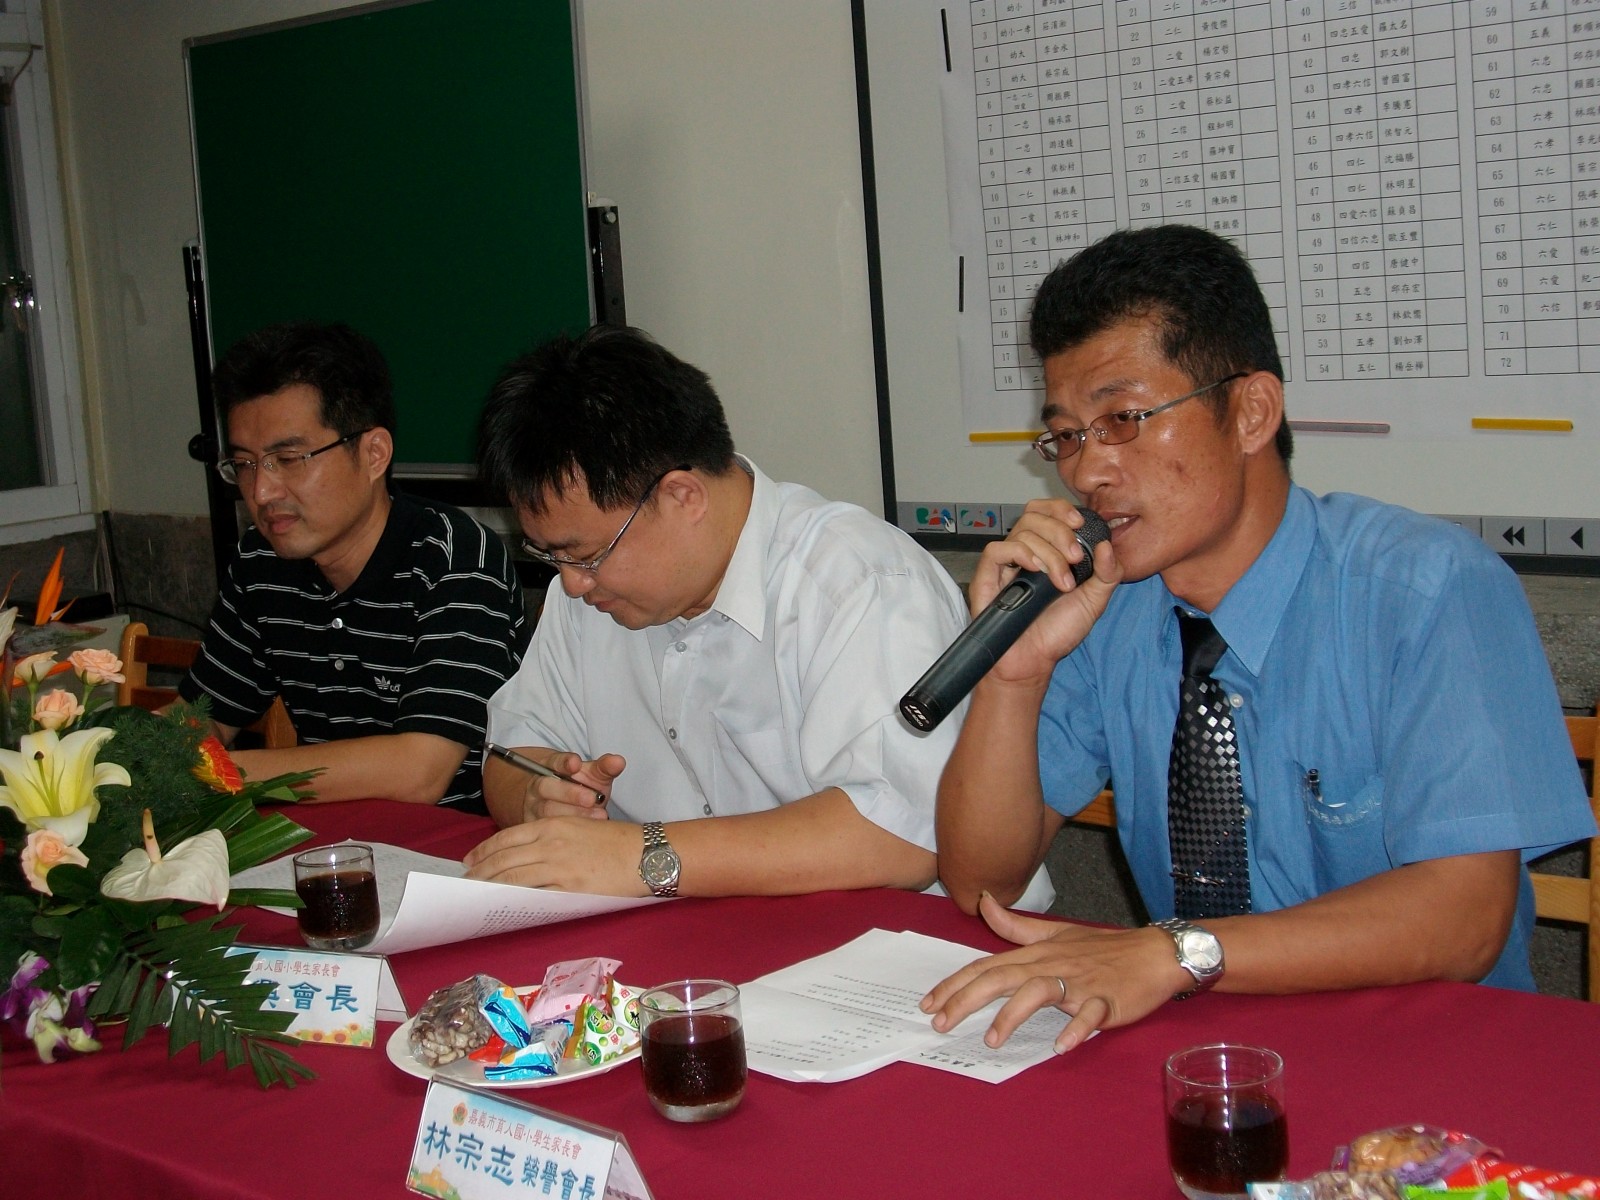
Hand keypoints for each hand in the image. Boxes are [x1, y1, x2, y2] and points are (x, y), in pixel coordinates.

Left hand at [463, 815, 648, 894]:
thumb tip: (524, 857)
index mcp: (552, 824)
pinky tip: (504, 908)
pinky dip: (515, 903)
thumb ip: (551, 838)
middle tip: (464, 885)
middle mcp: (550, 843)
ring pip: (512, 879)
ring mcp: (559, 867)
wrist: (647, 854)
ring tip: (476, 899)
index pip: (506, 838)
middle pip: (503, 859)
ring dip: (490, 890)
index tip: (469, 862)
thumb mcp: (580, 828)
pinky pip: (535, 897)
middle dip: (479, 873)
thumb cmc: (618, 841)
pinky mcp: (570, 889)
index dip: (483, 851)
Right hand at [516, 752, 625, 822]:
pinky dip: (570, 831)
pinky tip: (589, 831)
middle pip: (546, 787)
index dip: (564, 762)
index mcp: (550, 767)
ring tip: (599, 815)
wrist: (563, 805)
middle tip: (592, 799)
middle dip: (570, 793)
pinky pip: (549, 830)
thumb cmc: (581, 787)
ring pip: (547, 811)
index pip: (554, 762)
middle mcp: (538, 786)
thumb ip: (605, 767)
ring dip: (574, 814)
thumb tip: (618, 762)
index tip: (576, 763)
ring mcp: (534, 807)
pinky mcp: (536, 827)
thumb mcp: (593, 775)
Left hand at [919, 893, 1185, 1052]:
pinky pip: (1091, 1014)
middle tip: (940, 1022)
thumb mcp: (1056, 933)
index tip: (929, 1002)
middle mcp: (1052, 965)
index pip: (988, 966)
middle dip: (967, 999)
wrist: (1154, 953)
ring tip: (992, 1040)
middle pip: (1002, 978)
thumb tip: (984, 902)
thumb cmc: (1103, 948)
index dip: (956, 983)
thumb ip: (1016, 925)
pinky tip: (1062, 1045)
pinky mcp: (1107, 1000)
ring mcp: (1080, 982)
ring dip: (1014, 1015)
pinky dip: (1077, 1029)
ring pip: (1041, 992)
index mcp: (1037, 953)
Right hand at [969, 500, 1121, 683]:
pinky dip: (1020, 553)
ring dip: (1048, 552)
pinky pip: (997, 549)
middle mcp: (1024, 553)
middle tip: (1074, 558)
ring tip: (1061, 581)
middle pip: (1034, 515)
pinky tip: (1035, 570)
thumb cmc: (1057, 633)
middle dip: (1060, 531)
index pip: (1046, 512)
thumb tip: (1108, 545)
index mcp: (1047, 551)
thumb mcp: (1094, 601)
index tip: (1079, 523)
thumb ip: (1107, 573)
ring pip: (1022, 531)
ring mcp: (1005, 564)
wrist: (1034, 661)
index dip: (1060, 509)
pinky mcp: (987, 576)